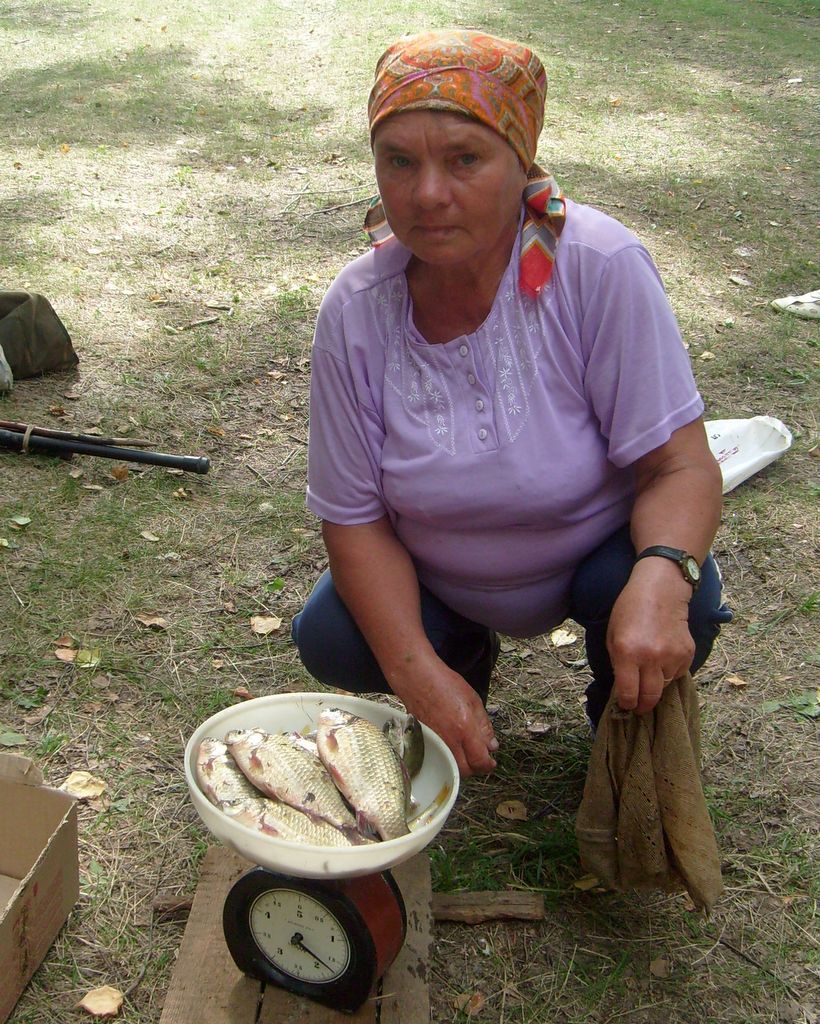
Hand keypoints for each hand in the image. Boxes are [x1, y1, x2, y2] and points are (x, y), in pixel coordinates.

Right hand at [389, 655, 497, 777]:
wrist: (417, 678)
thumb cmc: (445, 684)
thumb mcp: (473, 700)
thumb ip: (484, 726)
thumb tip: (492, 746)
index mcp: (464, 727)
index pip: (479, 760)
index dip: (488, 764)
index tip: (491, 761)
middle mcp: (448, 739)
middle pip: (465, 770)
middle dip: (476, 767)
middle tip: (481, 758)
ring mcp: (434, 743)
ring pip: (451, 767)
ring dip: (462, 765)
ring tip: (467, 752)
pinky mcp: (424, 742)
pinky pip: (439, 759)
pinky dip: (449, 758)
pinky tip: (453, 748)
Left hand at [606, 558, 694, 715]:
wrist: (661, 590)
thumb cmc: (630, 609)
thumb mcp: (612, 634)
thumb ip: (617, 662)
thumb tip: (624, 686)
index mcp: (627, 652)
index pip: (628, 692)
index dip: (627, 704)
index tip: (626, 706)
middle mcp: (651, 657)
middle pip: (650, 697)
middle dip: (643, 706)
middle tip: (639, 707)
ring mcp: (671, 656)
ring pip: (665, 686)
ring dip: (657, 686)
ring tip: (650, 676)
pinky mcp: (687, 653)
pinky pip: (678, 674)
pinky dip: (670, 672)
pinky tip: (664, 658)